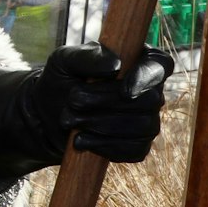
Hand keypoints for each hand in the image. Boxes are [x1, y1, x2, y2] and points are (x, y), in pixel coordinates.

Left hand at [23, 43, 171, 161]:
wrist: (47, 115)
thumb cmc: (61, 80)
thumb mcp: (64, 61)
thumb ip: (87, 56)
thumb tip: (115, 65)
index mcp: (138, 61)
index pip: (160, 65)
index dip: (146, 78)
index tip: (124, 91)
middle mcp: (150, 91)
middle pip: (149, 100)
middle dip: (106, 102)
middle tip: (73, 101)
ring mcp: (147, 120)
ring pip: (143, 126)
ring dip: (100, 124)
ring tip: (70, 119)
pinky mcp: (137, 145)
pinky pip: (135, 150)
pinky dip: (105, 146)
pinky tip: (81, 140)